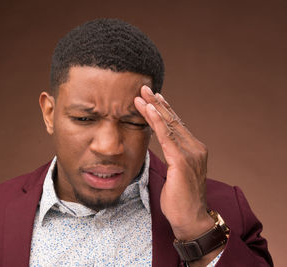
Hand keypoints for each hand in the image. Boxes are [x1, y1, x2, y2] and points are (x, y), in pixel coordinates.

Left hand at [134, 85, 213, 240]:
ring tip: (142, 94)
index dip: (164, 109)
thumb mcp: (175, 172)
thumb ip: (171, 155)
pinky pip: (167, 137)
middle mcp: (195, 147)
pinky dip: (157, 121)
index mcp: (194, 149)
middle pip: (173, 120)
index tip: (153, 96)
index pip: (176, 124)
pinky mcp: (182, 161)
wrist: (190, 219)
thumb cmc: (180, 198)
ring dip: (153, 107)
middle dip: (157, 102)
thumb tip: (161, 143)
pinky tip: (149, 109)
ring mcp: (190, 153)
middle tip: (145, 87)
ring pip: (169, 124)